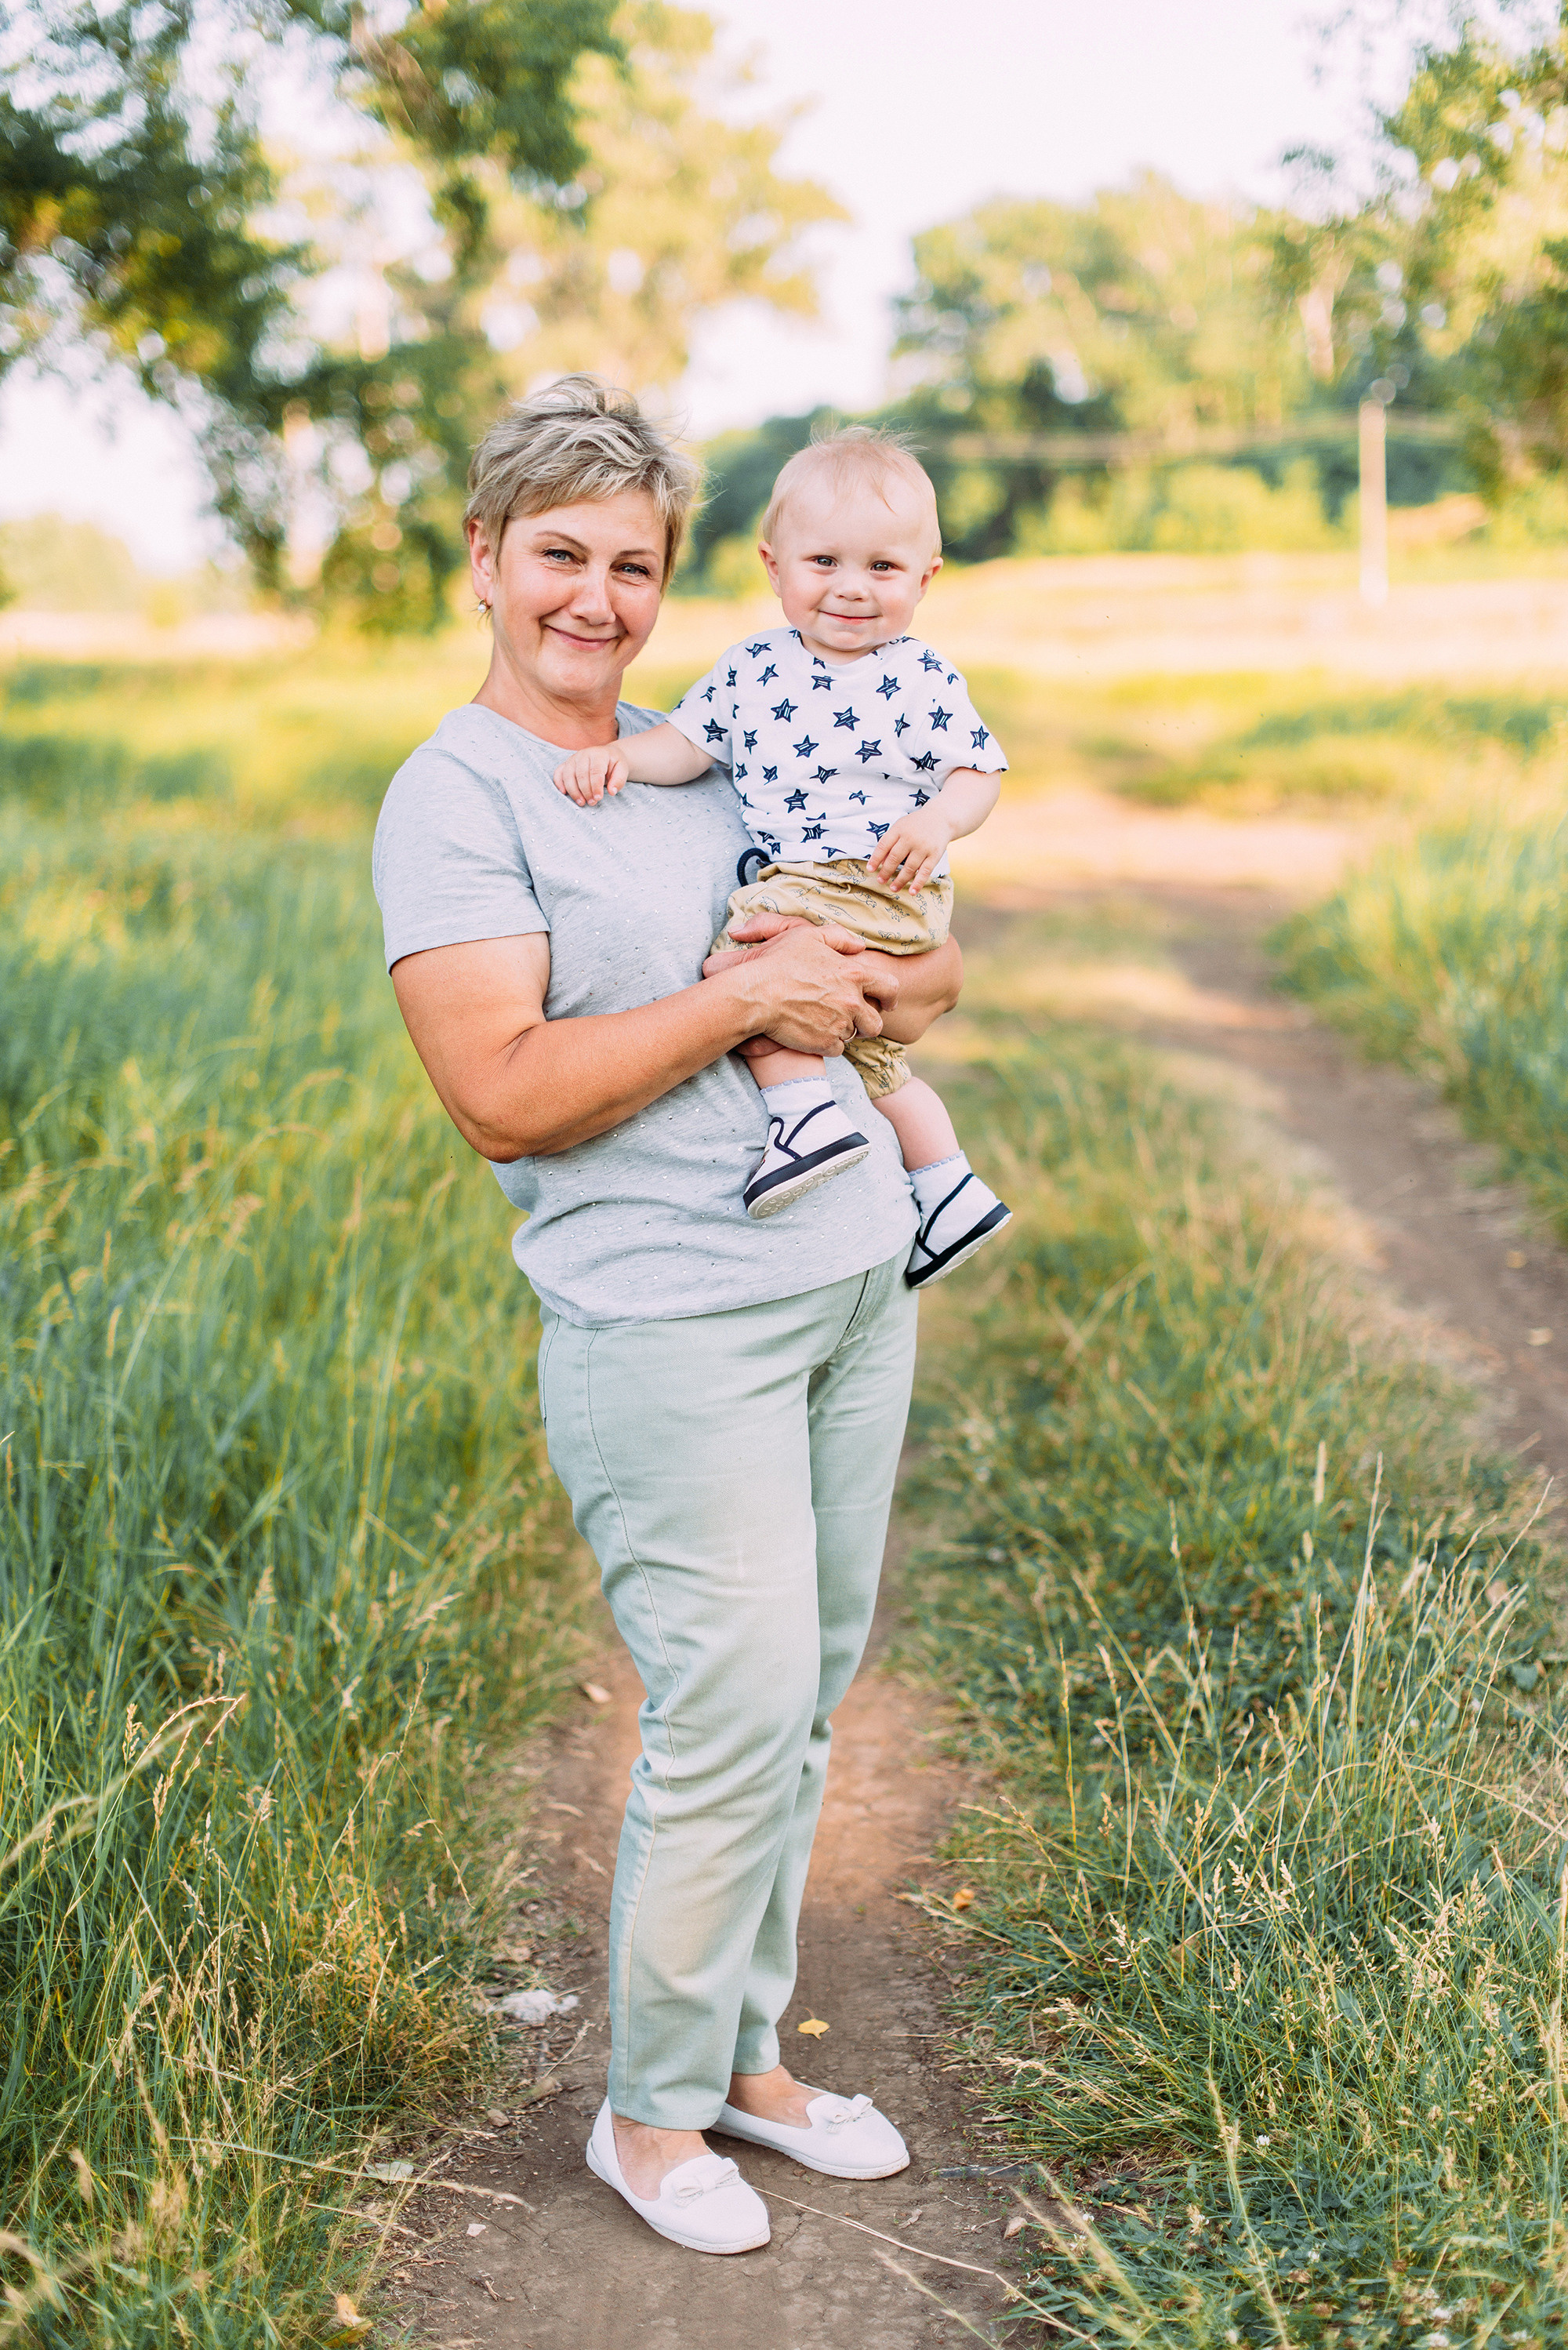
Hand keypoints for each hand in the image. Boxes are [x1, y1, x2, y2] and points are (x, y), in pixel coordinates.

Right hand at [553, 745, 628, 804]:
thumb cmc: (614, 764)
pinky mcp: (566, 764)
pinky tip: (564, 793)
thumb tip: (612, 792)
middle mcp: (583, 754)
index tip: (598, 798)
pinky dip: (559, 783)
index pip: (595, 771)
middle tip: (592, 803)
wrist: (607, 755)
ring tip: (582, 803)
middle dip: (586, 791)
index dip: (596, 786)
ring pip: (568, 775)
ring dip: (574, 791)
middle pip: (581, 775)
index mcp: (598, 754)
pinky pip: (558, 773)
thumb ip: (619, 780)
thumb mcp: (622, 769)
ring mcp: (573, 759)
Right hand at [703, 916, 892, 1055]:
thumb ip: (839, 938)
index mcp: (854, 974)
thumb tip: (860, 945)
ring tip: (825, 1023)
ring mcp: (840, 1025)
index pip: (890, 987)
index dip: (891, 997)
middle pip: (875, 1022)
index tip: (888, 1003)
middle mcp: (852, 1001)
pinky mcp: (825, 1043)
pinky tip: (814, 1033)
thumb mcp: (809, 936)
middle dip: (868, 1023)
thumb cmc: (779, 962)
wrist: (757, 994)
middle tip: (856, 1021)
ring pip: (854, 1036)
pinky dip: (828, 1044)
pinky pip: (837, 1049)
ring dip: (843, 1031)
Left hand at [867, 806, 954, 892]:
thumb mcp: (900, 827)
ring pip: (909, 867)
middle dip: (886, 871)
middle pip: (895, 858)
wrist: (940, 818)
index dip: (875, 858)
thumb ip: (889, 842)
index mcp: (899, 829)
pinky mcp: (934, 855)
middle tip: (880, 881)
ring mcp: (923, 847)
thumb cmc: (915, 825)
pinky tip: (912, 892)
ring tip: (893, 888)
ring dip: (900, 880)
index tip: (870, 869)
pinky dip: (918, 883)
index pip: (884, 845)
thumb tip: (879, 862)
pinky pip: (925, 871)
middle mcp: (911, 838)